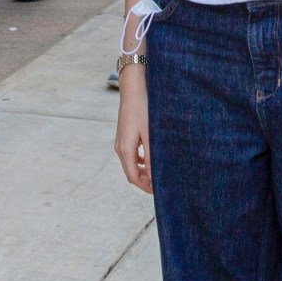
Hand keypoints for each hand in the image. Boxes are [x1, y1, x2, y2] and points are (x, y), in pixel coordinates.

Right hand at [114, 76, 151, 192]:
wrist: (133, 88)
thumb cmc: (143, 109)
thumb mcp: (150, 134)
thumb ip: (152, 156)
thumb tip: (154, 177)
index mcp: (125, 150)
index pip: (133, 177)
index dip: (145, 187)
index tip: (159, 191)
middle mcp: (120, 148)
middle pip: (131, 173)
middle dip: (145, 181)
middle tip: (161, 185)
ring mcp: (120, 142)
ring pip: (131, 164)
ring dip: (143, 171)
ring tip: (158, 174)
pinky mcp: (124, 136)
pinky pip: (132, 154)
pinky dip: (141, 161)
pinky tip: (152, 159)